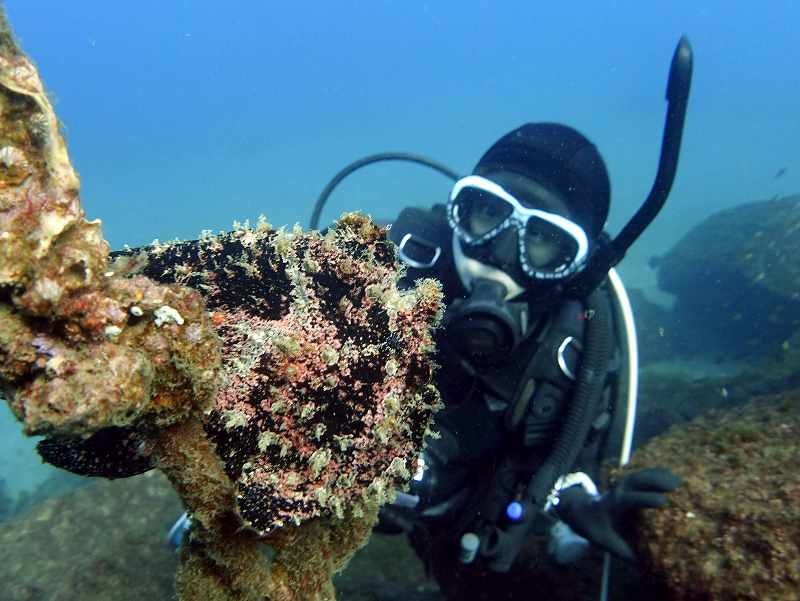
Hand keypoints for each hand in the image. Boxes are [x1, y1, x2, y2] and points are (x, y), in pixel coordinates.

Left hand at [555, 468, 680, 561]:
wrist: (583, 513)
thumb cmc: (598, 529)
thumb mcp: (608, 543)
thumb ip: (626, 553)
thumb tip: (648, 566)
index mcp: (612, 505)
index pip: (629, 498)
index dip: (646, 499)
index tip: (664, 502)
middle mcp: (617, 491)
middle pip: (635, 481)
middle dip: (655, 481)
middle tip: (676, 486)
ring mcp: (621, 485)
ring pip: (639, 475)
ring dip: (658, 476)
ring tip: (678, 481)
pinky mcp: (626, 484)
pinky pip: (641, 476)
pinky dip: (656, 474)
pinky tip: (671, 475)